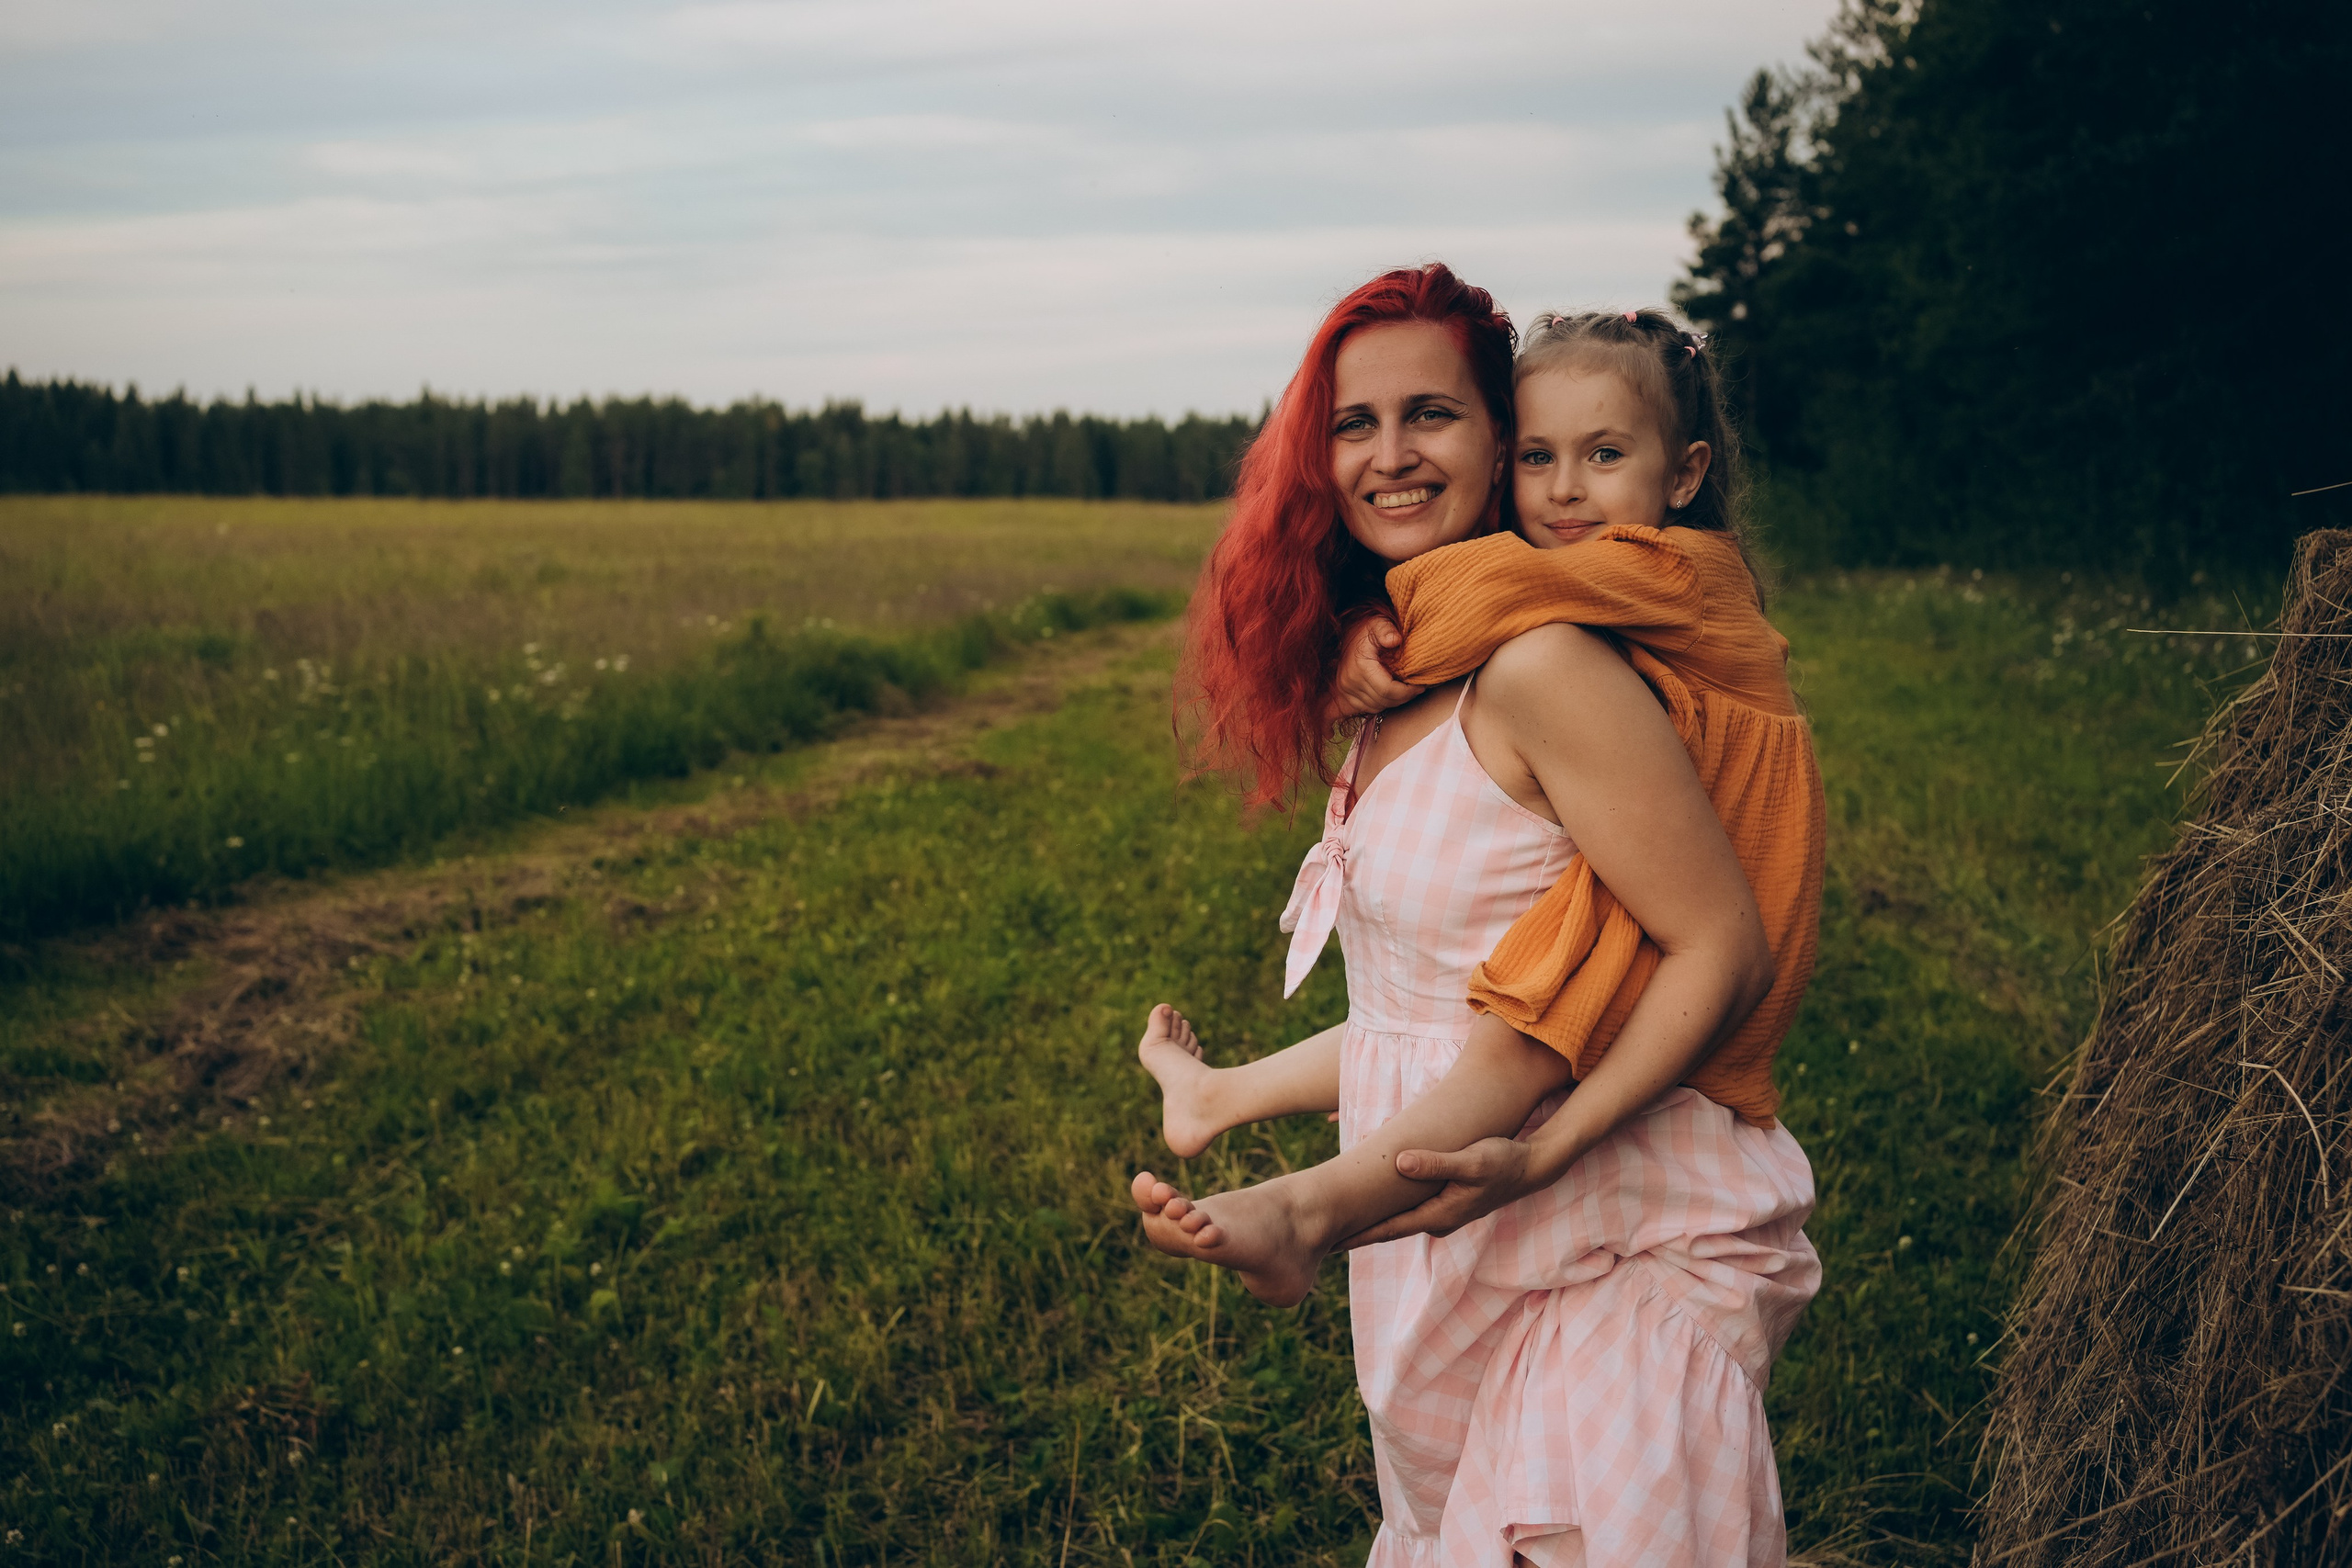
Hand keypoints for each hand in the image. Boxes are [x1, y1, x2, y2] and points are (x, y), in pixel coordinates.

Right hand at [1326, 614, 1422, 722]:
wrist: (1348, 634)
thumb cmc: (1367, 628)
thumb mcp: (1378, 623)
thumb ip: (1387, 630)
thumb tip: (1395, 640)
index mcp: (1360, 666)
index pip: (1387, 689)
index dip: (1407, 692)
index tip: (1420, 686)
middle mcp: (1350, 681)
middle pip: (1383, 700)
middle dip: (1404, 697)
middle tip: (1417, 688)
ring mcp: (1346, 690)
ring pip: (1377, 706)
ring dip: (1394, 701)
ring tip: (1406, 691)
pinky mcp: (1345, 695)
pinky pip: (1368, 708)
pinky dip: (1382, 703)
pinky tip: (1392, 693)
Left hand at [1336, 1137, 1543, 1247]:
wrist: (1530, 1167)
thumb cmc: (1501, 1161)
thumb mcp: (1471, 1160)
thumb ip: (1437, 1163)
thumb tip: (1401, 1163)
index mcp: (1438, 1215)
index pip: (1388, 1230)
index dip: (1357, 1236)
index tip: (1328, 1243)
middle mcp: (1437, 1220)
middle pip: (1388, 1228)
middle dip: (1356, 1231)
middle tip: (1321, 1234)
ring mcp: (1441, 1213)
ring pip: (1397, 1216)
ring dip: (1371, 1217)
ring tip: (1338, 1218)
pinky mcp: (1444, 1201)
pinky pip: (1408, 1205)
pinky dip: (1388, 1204)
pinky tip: (1373, 1196)